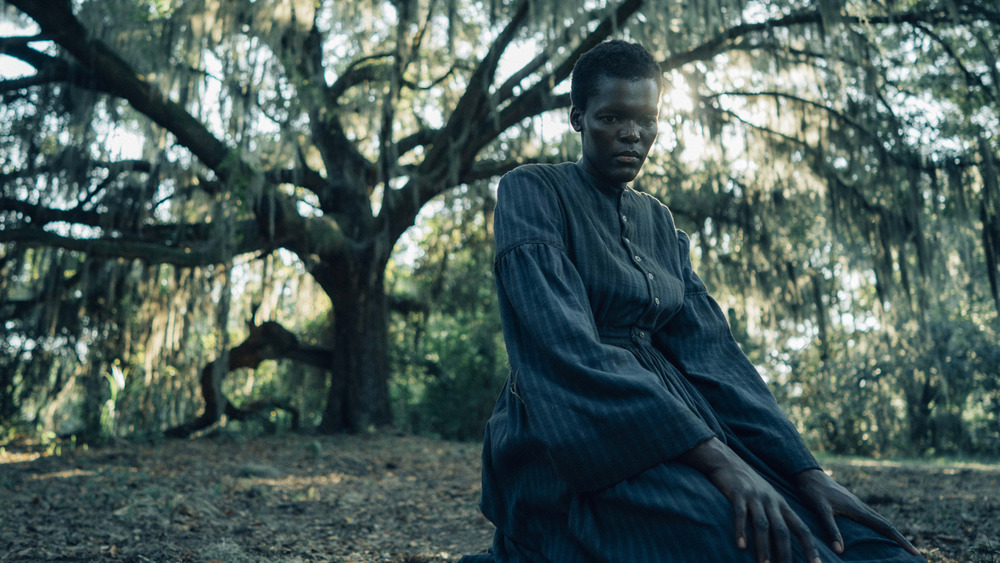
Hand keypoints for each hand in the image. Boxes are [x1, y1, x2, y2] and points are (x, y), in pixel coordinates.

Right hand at [680, 439, 821, 562]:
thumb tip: (783, 543)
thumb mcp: (768, 499)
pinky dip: (741, 531)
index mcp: (782, 505)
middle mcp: (771, 501)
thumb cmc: (749, 485)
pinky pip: (740, 514)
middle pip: (782, 530)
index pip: (801, 529)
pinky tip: (741, 546)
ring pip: (762, 525)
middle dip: (786, 553)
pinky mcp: (737, 493)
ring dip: (764, 547)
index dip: (810, 547)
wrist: (728, 461)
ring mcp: (754, 497)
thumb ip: (777, 517)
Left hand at [796, 468, 920, 556]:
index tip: (915, 553)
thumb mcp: (820, 509)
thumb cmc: (812, 490)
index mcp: (858, 509)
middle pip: (886, 525)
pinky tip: (876, 533)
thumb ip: (831, 529)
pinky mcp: (850, 504)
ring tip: (900, 547)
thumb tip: (840, 551)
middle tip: (915, 554)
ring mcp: (856, 504)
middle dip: (901, 540)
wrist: (807, 473)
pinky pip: (870, 518)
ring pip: (879, 521)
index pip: (885, 527)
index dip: (901, 541)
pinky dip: (878, 527)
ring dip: (891, 533)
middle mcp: (861, 506)